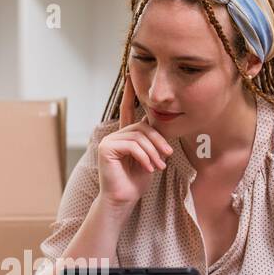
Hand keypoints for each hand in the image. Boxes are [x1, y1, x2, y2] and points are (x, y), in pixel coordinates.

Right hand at [96, 73, 172, 208]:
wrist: (124, 199)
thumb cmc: (136, 181)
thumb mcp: (150, 157)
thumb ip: (152, 140)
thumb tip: (160, 123)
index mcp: (125, 135)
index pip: (128, 110)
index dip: (129, 93)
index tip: (129, 75)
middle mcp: (115, 135)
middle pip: (142, 127)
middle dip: (158, 141)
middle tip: (167, 156)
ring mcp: (109, 140)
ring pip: (139, 137)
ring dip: (153, 153)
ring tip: (158, 166)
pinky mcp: (106, 148)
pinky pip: (132, 145)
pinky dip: (144, 157)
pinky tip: (148, 168)